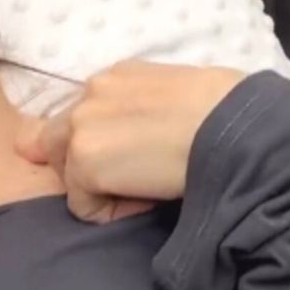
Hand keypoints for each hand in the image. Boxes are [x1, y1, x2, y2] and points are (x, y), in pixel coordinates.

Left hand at [15, 59, 245, 223]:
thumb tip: (135, 137)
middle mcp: (90, 94)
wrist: (235, 128)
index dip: (97, 142)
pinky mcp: (84, 162)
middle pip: (53, 139)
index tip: (127, 158)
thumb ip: (139, 108)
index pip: (80, 115)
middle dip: (80, 164)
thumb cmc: (227, 113)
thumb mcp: (174, 95)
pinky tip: (146, 201)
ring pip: (66, 172)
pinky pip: (82, 205)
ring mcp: (81, 127)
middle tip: (129, 179)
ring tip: (143, 189)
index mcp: (114, 77)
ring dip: (97, 187)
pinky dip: (109, 212)